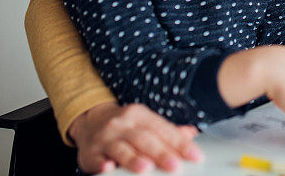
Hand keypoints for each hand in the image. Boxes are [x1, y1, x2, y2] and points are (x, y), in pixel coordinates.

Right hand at [68, 101, 202, 173]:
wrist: (89, 121)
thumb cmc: (124, 126)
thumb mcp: (145, 122)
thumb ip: (167, 131)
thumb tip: (191, 134)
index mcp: (140, 115)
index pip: (163, 129)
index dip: (180, 143)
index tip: (196, 156)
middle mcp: (122, 124)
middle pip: (144, 139)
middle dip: (161, 153)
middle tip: (176, 166)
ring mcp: (105, 138)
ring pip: (122, 149)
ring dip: (134, 159)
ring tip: (146, 168)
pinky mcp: (90, 153)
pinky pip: (97, 160)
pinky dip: (103, 164)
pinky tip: (109, 168)